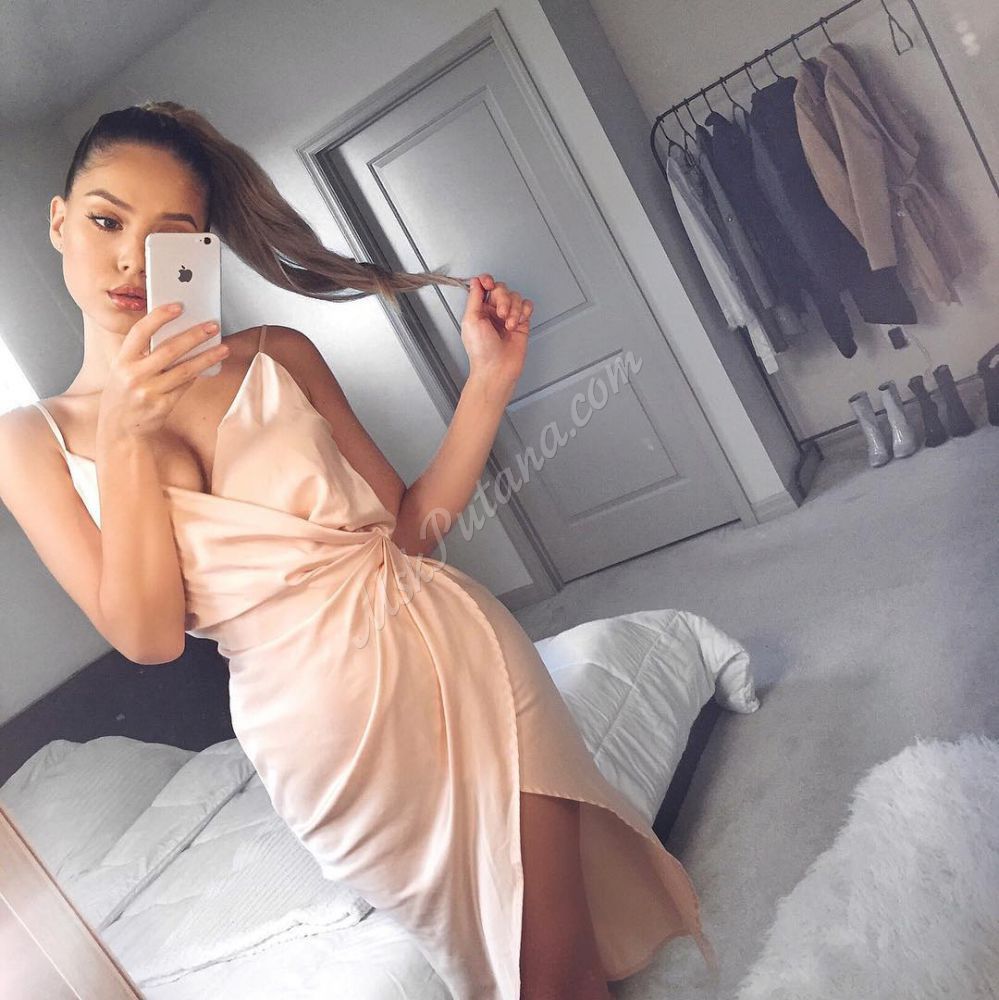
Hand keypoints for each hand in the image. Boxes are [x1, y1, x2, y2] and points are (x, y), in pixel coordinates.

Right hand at [98, 303, 229, 441]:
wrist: (118, 428)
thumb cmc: (124, 392)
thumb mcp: (124, 369)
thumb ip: (143, 353)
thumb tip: (178, 331)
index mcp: (122, 361)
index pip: (140, 332)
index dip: (159, 317)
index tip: (178, 306)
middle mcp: (133, 375)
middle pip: (169, 350)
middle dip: (194, 335)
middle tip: (213, 326)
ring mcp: (148, 392)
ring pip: (184, 370)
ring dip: (207, 357)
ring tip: (223, 348)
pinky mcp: (162, 406)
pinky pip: (185, 386)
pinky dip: (198, 374)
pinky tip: (209, 366)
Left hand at [460, 275, 532, 388]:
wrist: (497, 368)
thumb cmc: (481, 351)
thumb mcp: (471, 320)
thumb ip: (474, 298)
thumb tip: (475, 281)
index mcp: (479, 309)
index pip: (484, 286)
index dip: (487, 281)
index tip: (488, 283)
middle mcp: (493, 311)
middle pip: (502, 289)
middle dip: (503, 299)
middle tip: (501, 314)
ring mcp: (508, 316)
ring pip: (515, 297)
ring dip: (514, 309)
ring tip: (509, 325)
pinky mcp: (521, 323)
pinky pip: (527, 306)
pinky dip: (524, 311)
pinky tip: (518, 322)